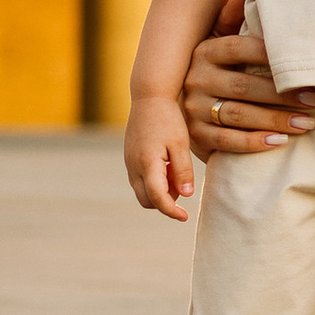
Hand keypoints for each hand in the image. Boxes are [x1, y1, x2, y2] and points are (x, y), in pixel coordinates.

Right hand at [124, 92, 194, 218]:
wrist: (149, 97)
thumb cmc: (168, 119)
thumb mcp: (180, 144)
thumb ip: (183, 171)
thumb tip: (186, 195)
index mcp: (147, 164)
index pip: (158, 199)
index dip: (172, 211)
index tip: (186, 217)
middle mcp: (133, 167)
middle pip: (147, 200)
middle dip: (165, 201)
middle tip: (182, 184)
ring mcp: (129, 163)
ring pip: (142, 191)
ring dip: (159, 191)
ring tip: (175, 170)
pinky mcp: (129, 158)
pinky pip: (140, 180)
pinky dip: (154, 181)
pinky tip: (167, 164)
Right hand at [185, 0, 314, 161]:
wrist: (184, 111)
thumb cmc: (218, 71)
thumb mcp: (220, 42)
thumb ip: (232, 20)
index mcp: (204, 51)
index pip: (238, 48)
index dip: (269, 55)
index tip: (302, 63)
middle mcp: (195, 78)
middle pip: (243, 85)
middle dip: (282, 95)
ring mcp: (193, 109)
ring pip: (238, 115)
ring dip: (275, 120)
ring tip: (307, 123)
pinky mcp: (196, 137)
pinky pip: (227, 142)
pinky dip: (255, 143)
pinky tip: (280, 142)